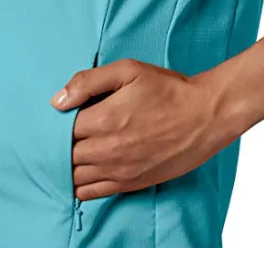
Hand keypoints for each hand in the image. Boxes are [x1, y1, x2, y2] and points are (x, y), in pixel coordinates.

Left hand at [50, 59, 241, 200]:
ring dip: (70, 165)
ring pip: (75, 177)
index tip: (64, 116)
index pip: (61, 130)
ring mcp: (119, 170)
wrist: (206, 115)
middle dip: (62, 145)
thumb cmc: (169, 90)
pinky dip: (81, 185)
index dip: (58, 124)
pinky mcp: (131, 183)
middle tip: (69, 133)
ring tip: (77, 150)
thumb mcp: (129, 70)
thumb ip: (89, 81)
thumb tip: (58, 101)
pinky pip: (92, 193)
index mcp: (104, 119)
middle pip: (65, 156)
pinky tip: (84, 172)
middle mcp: (107, 150)